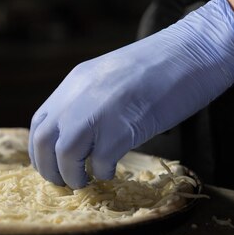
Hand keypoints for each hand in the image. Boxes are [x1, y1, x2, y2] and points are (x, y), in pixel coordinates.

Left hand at [29, 0, 233, 188]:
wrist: (194, 52)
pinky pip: (101, 161)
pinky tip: (111, 170)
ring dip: (72, 175)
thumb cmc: (157, 66)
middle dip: (48, 169)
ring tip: (85, 180)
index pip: (39, 124)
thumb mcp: (107, 76)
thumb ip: (85, 99)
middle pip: (43, 142)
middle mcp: (78, 97)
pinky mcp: (124, 127)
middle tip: (63, 182)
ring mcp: (100, 111)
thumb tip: (72, 134)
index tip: (50, 165)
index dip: (39, 151)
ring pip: (65, 155)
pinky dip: (103, 172)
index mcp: (73, 83)